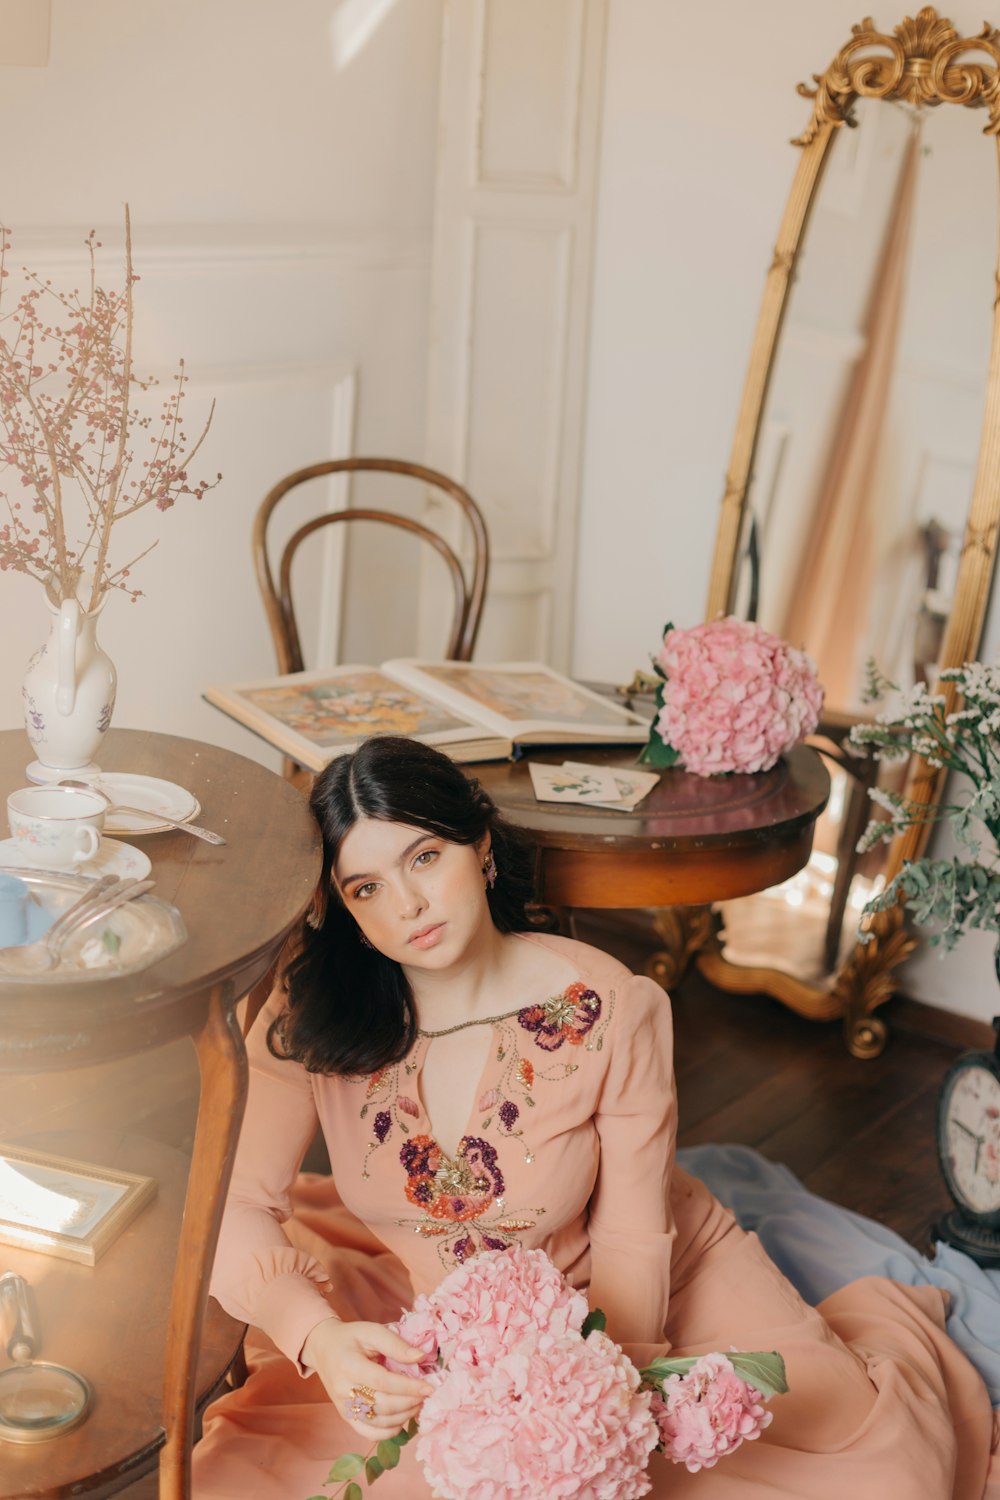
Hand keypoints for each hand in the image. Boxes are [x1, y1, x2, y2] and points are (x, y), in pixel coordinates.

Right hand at [301, 1316, 433, 1441]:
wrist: (324, 1349)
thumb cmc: (350, 1337)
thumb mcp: (371, 1330)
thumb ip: (395, 1344)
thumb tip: (420, 1357)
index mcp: (349, 1365)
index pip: (383, 1382)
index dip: (408, 1387)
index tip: (429, 1387)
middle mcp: (344, 1390)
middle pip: (383, 1404)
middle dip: (410, 1402)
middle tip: (426, 1395)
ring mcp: (343, 1406)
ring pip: (378, 1421)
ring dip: (403, 1416)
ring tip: (418, 1403)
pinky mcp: (345, 1416)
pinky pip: (367, 1433)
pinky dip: (388, 1432)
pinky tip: (401, 1420)